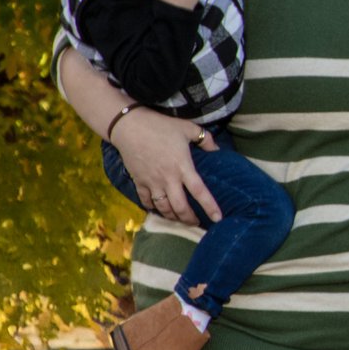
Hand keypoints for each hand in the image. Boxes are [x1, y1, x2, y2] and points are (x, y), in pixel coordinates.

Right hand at [113, 108, 221, 223]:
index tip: (218, 218)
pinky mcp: (139, 182)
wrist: (130, 127)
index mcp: (183, 167)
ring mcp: (152, 182)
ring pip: (163, 208)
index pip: (200, 191)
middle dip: (189, 219)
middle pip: (180, 207)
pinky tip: (159, 210)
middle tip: (196, 223)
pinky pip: (146, 201)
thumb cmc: (161, 126)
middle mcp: (168, 179)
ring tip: (179, 219)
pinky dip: (153, 208)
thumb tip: (217, 150)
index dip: (210, 206)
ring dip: (172, 217)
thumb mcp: (187, 128)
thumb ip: (205, 139)